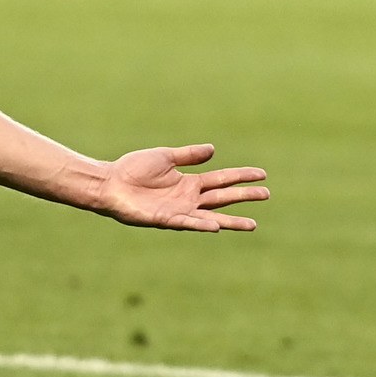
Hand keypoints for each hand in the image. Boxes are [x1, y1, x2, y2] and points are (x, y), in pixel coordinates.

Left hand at [97, 144, 267, 231]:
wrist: (109, 183)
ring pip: (211, 216)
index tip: (262, 174)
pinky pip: (187, 223)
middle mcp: (188, 199)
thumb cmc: (132, 170)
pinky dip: (201, 224)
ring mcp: (179, 211)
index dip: (241, 176)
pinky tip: (216, 226)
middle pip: (222, 197)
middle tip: (267, 194)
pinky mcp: (165, 219)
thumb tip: (213, 150)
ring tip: (252, 224)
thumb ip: (188, 156)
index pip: (222, 179)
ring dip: (231, 221)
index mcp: (190, 183)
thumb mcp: (164, 157)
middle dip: (244, 196)